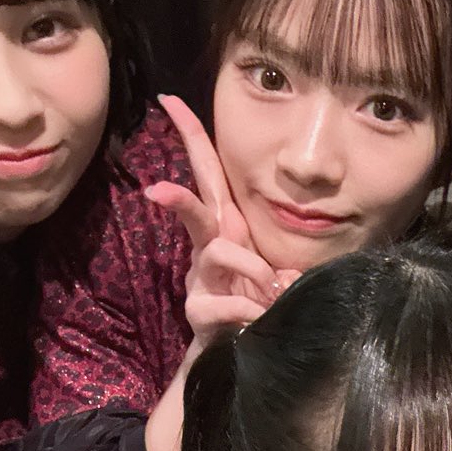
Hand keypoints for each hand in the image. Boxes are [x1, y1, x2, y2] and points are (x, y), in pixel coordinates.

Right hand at [147, 94, 295, 341]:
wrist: (236, 351)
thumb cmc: (256, 300)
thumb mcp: (271, 267)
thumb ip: (281, 257)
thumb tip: (295, 270)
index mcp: (226, 227)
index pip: (207, 172)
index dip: (190, 135)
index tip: (168, 99)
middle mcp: (209, 247)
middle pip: (193, 207)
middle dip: (178, 197)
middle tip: (156, 191)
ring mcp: (201, 279)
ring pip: (218, 251)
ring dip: (251, 267)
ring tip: (271, 291)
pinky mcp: (200, 311)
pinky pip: (226, 302)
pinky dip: (248, 308)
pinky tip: (260, 317)